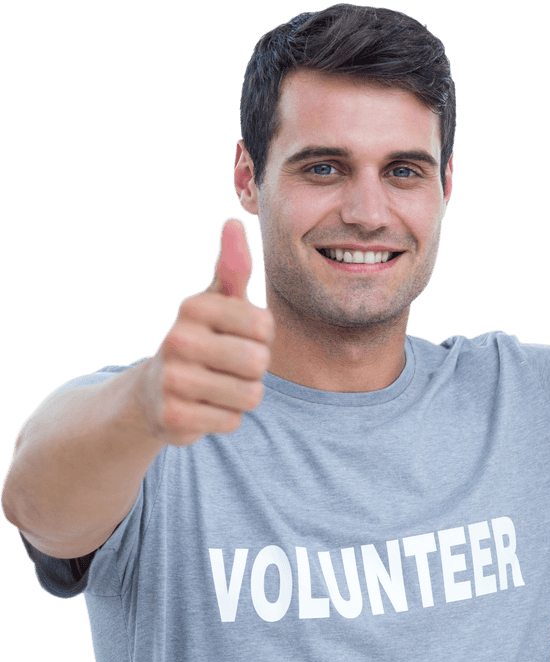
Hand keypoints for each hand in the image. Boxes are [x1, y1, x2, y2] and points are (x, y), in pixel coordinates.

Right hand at [137, 217, 273, 445]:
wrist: (153, 392)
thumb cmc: (201, 339)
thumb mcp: (216, 302)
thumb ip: (231, 267)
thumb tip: (234, 221)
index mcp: (192, 306)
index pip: (265, 325)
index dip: (261, 336)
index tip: (237, 335)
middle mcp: (176, 340)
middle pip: (258, 362)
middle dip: (253, 369)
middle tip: (228, 365)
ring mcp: (173, 381)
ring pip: (250, 395)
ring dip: (242, 394)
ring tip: (217, 385)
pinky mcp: (174, 418)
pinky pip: (233, 420)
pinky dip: (226, 417)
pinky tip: (204, 406)